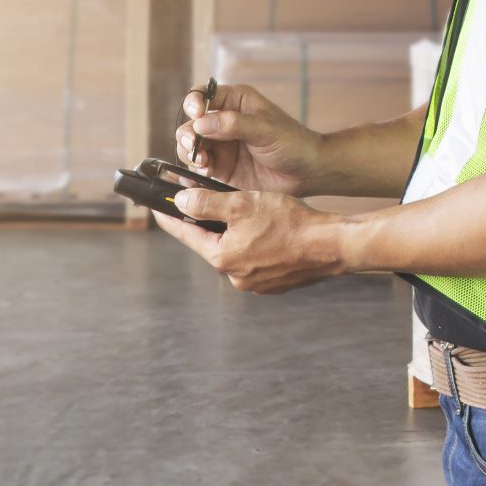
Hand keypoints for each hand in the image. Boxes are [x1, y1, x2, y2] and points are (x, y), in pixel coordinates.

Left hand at [152, 188, 346, 293]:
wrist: (331, 246)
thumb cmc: (288, 222)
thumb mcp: (241, 204)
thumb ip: (206, 204)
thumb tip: (181, 202)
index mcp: (222, 257)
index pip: (186, 234)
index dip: (169, 218)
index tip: (154, 207)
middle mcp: (236, 276)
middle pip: (211, 244)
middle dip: (208, 224)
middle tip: (208, 203)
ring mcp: (256, 283)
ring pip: (236, 251)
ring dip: (236, 234)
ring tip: (251, 214)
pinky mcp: (274, 283)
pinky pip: (256, 261)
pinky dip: (257, 245)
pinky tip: (270, 231)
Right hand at [177, 82, 321, 195]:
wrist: (307, 172)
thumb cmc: (292, 142)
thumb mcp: (265, 129)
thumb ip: (233, 124)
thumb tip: (200, 123)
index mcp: (235, 101)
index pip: (202, 95)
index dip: (194, 103)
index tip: (197, 114)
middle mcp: (223, 121)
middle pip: (191, 122)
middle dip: (188, 133)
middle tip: (193, 144)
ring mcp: (221, 146)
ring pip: (190, 145)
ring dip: (189, 152)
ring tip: (202, 161)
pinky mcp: (221, 168)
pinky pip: (199, 167)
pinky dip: (196, 169)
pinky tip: (205, 172)